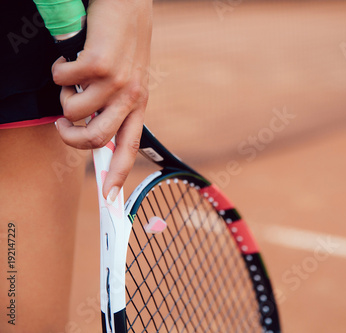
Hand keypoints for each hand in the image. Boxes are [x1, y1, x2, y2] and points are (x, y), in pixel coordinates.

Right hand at [52, 0, 152, 201]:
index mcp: (138, 105)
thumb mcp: (126, 79)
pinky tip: (70, 59)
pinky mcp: (102, 63)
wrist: (128, 6)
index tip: (109, 198)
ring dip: (63, 94)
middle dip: (70, 137)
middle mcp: (131, 97)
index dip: (117, 175)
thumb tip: (88, 129)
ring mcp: (118, 81)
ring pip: (72, 109)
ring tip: (73, 77)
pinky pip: (63, 81)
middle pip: (95, 139)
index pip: (129, 148)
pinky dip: (58, 70)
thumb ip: (112, 105)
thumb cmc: (122, 44)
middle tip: (61, 124)